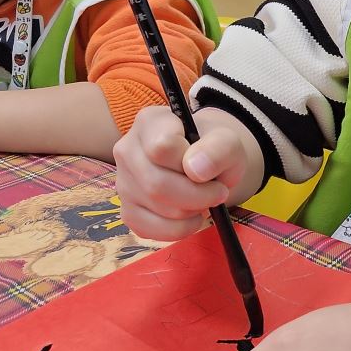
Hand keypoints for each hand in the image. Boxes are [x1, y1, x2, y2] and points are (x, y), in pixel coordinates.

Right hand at [114, 106, 256, 240]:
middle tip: (217, 192)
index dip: (191, 163)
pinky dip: (178, 229)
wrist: (206, 166)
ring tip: (203, 199)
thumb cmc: (212, 149)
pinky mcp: (127, 210)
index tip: (208, 167)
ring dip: (190, 211)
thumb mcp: (227, 142)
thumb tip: (196, 170)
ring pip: (155, 207)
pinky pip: (148, 229)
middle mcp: (127, 149)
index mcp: (149, 121)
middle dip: (197, 195)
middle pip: (157, 184)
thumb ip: (218, 149)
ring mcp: (123, 181)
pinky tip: (191, 216)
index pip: (162, 147)